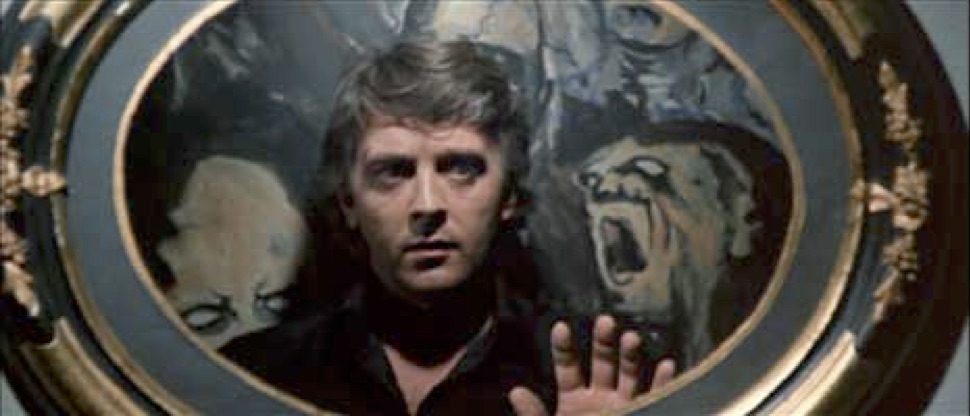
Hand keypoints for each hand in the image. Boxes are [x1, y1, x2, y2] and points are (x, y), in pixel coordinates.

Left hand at [509, 315, 676, 415]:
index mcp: (573, 400)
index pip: (568, 366)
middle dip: (604, 342)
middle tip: (605, 321)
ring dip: (631, 355)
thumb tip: (515, 391)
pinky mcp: (647, 413)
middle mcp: (601, 398)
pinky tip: (665, 365)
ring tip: (631, 338)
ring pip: (629, 374)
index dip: (564, 347)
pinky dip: (662, 381)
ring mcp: (626, 405)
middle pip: (602, 362)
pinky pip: (658, 396)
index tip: (561, 326)